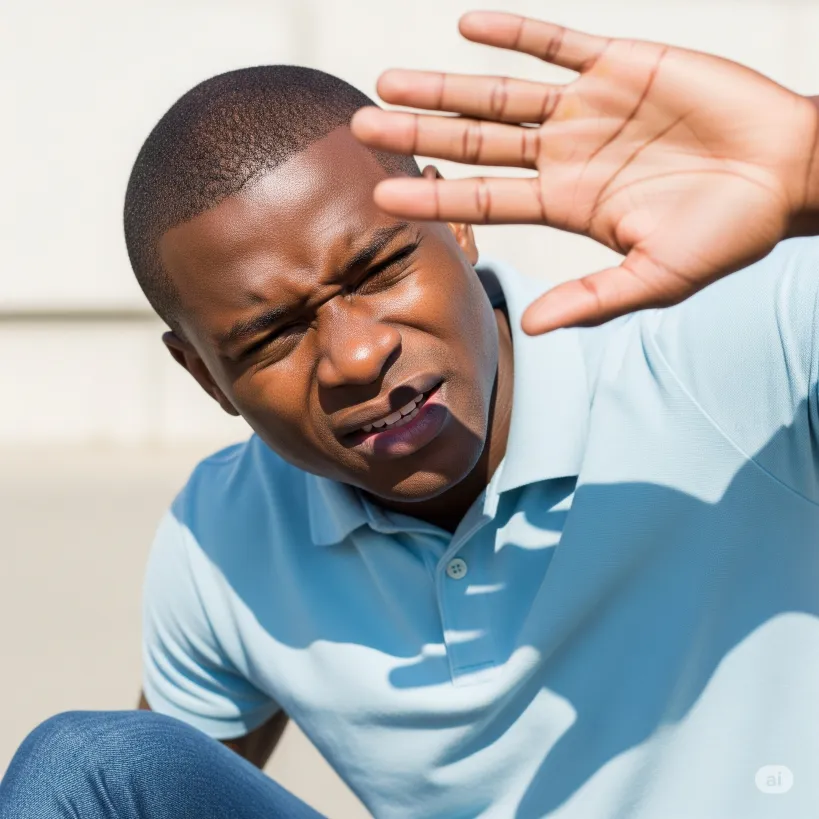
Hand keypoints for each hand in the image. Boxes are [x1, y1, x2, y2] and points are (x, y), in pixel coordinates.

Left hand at [351, 11, 818, 332]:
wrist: (785, 174)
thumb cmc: (724, 235)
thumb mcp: (654, 279)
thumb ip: (591, 298)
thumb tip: (529, 326)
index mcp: (565, 204)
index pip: (482, 199)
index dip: (432, 197)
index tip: (380, 195)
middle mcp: (564, 155)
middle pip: (474, 142)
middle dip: (418, 133)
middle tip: (360, 128)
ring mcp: (587, 108)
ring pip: (501, 93)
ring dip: (444, 84)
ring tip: (388, 80)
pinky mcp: (620, 64)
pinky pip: (556, 42)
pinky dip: (514, 32)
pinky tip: (467, 26)